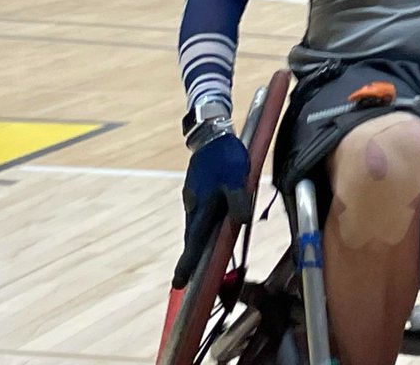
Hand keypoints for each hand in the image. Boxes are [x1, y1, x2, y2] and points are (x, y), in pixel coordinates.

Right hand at [173, 132, 250, 288]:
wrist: (212, 135)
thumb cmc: (226, 157)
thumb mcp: (236, 178)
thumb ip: (238, 200)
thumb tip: (241, 222)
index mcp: (204, 207)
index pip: (194, 242)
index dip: (188, 263)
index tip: (178, 284)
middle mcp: (194, 206)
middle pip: (191, 238)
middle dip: (187, 259)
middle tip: (181, 280)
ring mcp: (192, 198)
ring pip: (194, 225)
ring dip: (194, 243)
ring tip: (193, 261)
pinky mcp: (194, 190)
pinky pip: (197, 214)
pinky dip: (199, 226)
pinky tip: (204, 228)